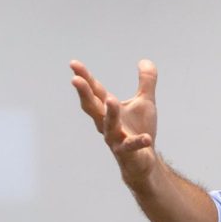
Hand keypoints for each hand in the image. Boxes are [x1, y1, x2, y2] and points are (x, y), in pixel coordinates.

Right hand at [70, 59, 159, 184]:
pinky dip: (138, 141)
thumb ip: (146, 82)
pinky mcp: (127, 152)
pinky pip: (131, 146)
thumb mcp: (145, 102)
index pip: (95, 91)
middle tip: (75, 79)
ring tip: (111, 99)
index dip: (85, 78)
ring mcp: (115, 138)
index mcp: (108, 109)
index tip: (73, 64)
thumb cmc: (139, 129)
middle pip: (92, 107)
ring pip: (109, 125)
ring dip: (110, 113)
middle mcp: (106, 123)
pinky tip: (145, 138)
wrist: (143, 160)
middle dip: (84, 93)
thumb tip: (146, 60)